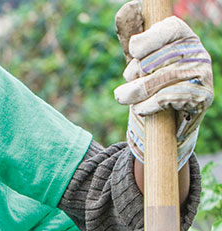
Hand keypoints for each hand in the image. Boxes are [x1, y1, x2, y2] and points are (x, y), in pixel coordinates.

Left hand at [115, 2, 212, 167]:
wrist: (173, 122)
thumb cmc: (154, 86)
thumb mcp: (143, 63)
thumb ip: (135, 41)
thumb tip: (127, 9)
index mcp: (184, 38)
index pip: (170, 28)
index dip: (148, 39)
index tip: (134, 50)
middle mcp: (198, 52)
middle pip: (158, 57)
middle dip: (135, 74)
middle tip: (123, 88)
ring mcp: (203, 74)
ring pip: (160, 79)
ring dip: (136, 93)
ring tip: (124, 97)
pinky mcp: (203, 97)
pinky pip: (169, 97)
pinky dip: (150, 105)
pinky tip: (142, 109)